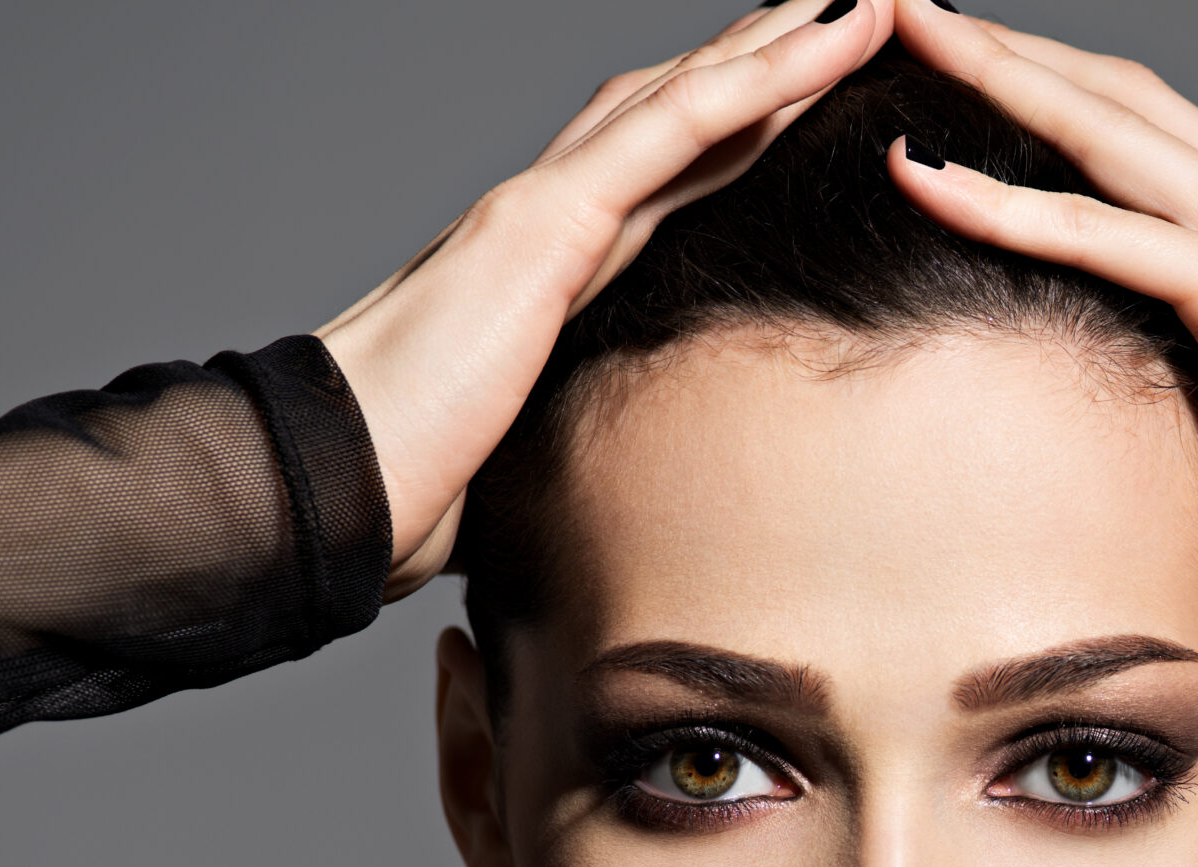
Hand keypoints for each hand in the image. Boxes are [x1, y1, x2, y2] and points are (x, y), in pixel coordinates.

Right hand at [319, 0, 892, 599]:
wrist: (331, 485)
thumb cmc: (404, 482)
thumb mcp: (520, 452)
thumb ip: (563, 433)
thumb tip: (594, 486)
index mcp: (551, 268)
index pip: (662, 173)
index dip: (739, 123)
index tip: (809, 90)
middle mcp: (551, 217)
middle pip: (681, 113)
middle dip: (770, 59)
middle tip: (850, 9)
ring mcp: (547, 208)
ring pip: (688, 99)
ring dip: (783, 46)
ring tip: (866, 0)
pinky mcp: (549, 223)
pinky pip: (672, 130)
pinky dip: (752, 84)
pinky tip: (816, 46)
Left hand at [887, 0, 1197, 699]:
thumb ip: (1193, 432)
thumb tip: (1114, 477)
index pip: (1155, 146)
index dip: (1062, 100)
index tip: (966, 76)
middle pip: (1128, 106)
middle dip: (1017, 52)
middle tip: (914, 9)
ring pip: (1115, 136)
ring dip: (1001, 77)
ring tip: (907, 32)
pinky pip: (1112, 235)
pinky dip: (1011, 201)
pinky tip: (925, 177)